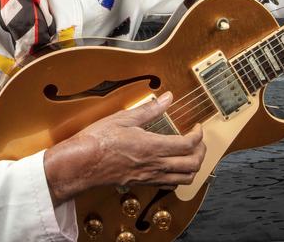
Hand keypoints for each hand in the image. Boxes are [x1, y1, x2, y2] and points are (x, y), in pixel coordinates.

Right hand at [44, 92, 205, 205]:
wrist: (82, 163)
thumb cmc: (99, 140)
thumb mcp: (125, 118)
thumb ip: (150, 109)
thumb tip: (167, 98)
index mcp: (153, 146)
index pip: (188, 145)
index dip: (198, 135)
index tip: (196, 127)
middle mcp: (155, 165)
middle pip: (192, 165)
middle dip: (202, 152)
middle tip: (198, 140)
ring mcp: (149, 176)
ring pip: (184, 179)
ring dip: (193, 167)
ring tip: (190, 154)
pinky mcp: (142, 183)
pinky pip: (169, 185)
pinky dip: (179, 177)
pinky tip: (173, 166)